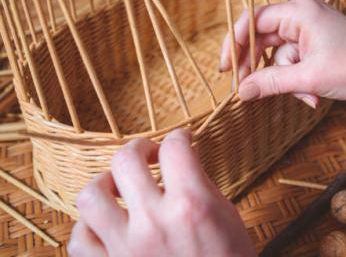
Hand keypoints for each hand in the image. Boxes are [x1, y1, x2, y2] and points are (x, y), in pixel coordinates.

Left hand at [68, 130, 255, 256]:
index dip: (179, 137)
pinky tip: (106, 223)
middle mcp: (154, 223)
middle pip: (126, 160)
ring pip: (91, 196)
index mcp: (191, 205)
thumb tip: (181, 161)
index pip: (175, 148)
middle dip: (140, 148)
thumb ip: (200, 185)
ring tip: (119, 185)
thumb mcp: (227, 217)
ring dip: (105, 182)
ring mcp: (127, 249)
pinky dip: (90, 226)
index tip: (181, 140)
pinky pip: (81, 240)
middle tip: (149, 153)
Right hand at [219, 0, 345, 107]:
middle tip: (246, 89)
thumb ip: (270, 82)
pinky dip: (296, 79)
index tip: (226, 69)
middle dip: (258, 67)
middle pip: (262, 38)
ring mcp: (307, 28)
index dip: (234, 43)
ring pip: (277, 54)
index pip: (253, 20)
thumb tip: (241, 91)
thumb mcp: (308, 78)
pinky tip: (312, 95)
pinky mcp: (313, 41)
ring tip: (306, 95)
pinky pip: (292, 60)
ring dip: (285, 79)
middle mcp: (301, 14)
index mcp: (299, 12)